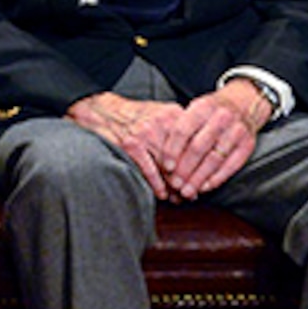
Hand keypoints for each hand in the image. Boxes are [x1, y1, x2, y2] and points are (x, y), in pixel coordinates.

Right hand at [65, 91, 188, 199]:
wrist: (104, 110)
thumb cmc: (134, 115)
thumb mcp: (162, 112)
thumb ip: (179, 127)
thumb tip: (199, 149)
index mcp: (174, 114)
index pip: (194, 143)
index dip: (200, 165)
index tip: (203, 179)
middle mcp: (163, 122)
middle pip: (184, 157)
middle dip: (189, 179)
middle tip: (193, 193)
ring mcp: (146, 134)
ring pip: (168, 167)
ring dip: (175, 187)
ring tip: (179, 198)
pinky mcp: (131, 145)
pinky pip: (149, 170)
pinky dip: (157, 185)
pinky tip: (162, 194)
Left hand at [160, 80, 267, 199]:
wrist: (244, 103)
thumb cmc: (211, 112)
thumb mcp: (194, 111)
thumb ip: (179, 130)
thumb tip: (162, 160)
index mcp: (202, 107)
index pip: (182, 131)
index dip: (172, 151)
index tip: (166, 167)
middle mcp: (221, 118)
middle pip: (198, 148)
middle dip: (184, 169)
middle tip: (174, 184)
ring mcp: (237, 131)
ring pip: (214, 159)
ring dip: (198, 178)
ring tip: (187, 191)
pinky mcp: (248, 144)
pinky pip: (231, 166)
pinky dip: (216, 179)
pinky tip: (204, 187)